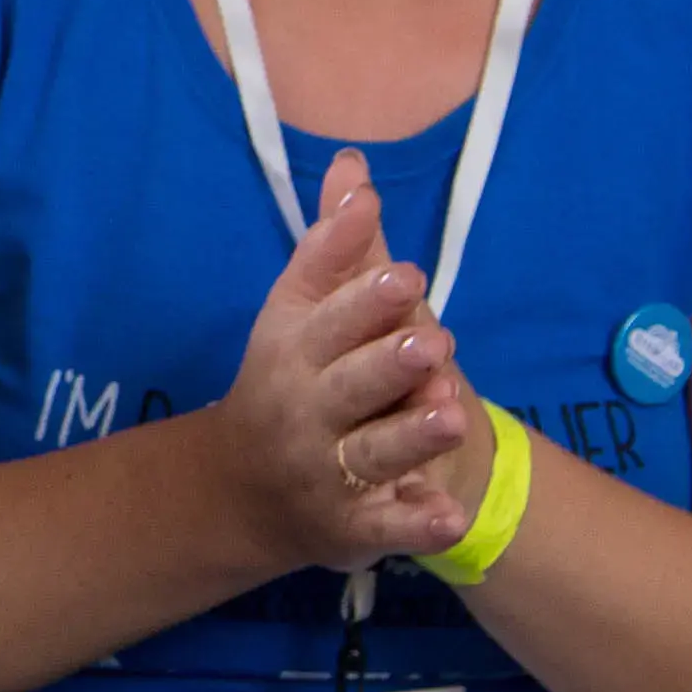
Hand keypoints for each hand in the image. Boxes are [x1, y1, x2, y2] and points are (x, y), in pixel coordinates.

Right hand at [220, 151, 492, 570]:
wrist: (242, 490)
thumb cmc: (292, 381)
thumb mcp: (301, 311)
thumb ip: (336, 244)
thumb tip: (356, 165)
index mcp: (290, 345)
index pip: (319, 308)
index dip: (356, 286)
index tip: (395, 261)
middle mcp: (302, 404)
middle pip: (347, 379)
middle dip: (386, 360)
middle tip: (429, 339)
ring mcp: (324, 467)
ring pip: (371, 450)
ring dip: (409, 435)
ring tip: (449, 413)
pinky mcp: (350, 522)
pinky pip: (386, 525)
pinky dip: (415, 525)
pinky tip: (446, 515)